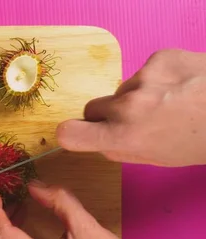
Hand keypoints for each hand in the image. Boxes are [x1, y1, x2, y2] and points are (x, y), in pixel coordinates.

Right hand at [56, 49, 205, 166]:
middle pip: (93, 108)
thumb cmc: (203, 142)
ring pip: (122, 89)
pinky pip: (144, 71)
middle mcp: (127, 106)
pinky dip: (157, 78)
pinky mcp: (159, 57)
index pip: (69, 133)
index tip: (76, 135)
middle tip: (137, 120)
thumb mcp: (158, 158)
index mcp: (124, 137)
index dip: (70, 134)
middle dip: (108, 115)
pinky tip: (182, 85)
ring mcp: (143, 78)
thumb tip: (101, 138)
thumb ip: (121, 148)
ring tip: (172, 101)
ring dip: (137, 96)